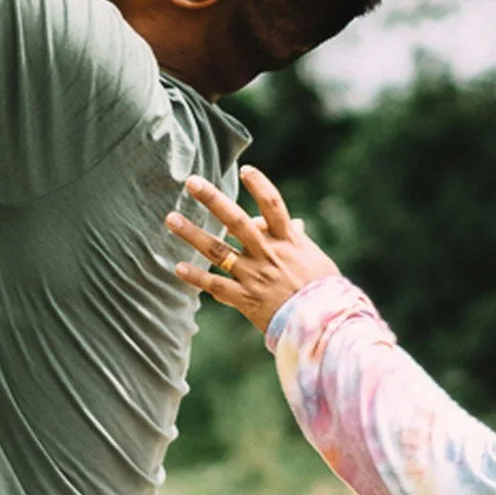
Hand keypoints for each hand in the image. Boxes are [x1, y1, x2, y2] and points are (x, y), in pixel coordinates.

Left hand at [166, 167, 341, 332]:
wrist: (325, 325)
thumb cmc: (324, 291)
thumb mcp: (316, 259)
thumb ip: (299, 241)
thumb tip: (296, 224)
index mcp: (288, 240)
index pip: (273, 205)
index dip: (260, 185)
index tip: (245, 169)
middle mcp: (268, 254)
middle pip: (237, 220)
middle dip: (213, 199)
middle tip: (191, 182)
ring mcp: (255, 276)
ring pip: (218, 250)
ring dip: (193, 234)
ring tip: (171, 218)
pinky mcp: (246, 299)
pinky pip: (216, 286)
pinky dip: (196, 277)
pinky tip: (178, 268)